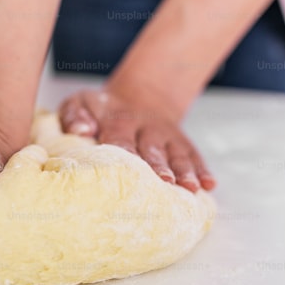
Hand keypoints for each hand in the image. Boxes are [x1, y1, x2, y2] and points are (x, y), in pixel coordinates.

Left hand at [58, 88, 215, 192]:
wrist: (138, 96)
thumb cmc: (100, 110)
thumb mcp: (81, 103)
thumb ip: (74, 115)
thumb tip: (81, 130)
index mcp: (118, 120)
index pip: (121, 137)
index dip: (126, 151)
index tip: (129, 166)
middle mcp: (146, 128)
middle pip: (153, 149)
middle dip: (160, 166)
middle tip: (166, 183)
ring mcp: (167, 136)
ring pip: (177, 154)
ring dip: (185, 171)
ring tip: (192, 188)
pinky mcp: (182, 142)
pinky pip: (194, 155)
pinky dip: (202, 169)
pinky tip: (210, 185)